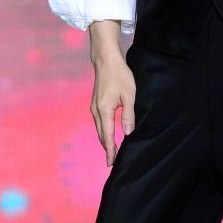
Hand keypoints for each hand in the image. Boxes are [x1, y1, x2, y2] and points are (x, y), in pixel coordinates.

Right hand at [89, 21, 135, 166]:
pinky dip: (104, 131)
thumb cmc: (119, 75)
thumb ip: (128, 115)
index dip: (110, 150)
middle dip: (107, 148)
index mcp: (104, 110)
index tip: (111, 163)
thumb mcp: (129, 95)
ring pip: (99, 129)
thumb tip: (128, 133)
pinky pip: (99, 122)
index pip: (108, 136)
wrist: (106, 60)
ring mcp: (94, 107)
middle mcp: (96, 111)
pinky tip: (109, 133)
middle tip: (112, 161)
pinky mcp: (96, 103)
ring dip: (105, 140)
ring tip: (112, 151)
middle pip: (101, 135)